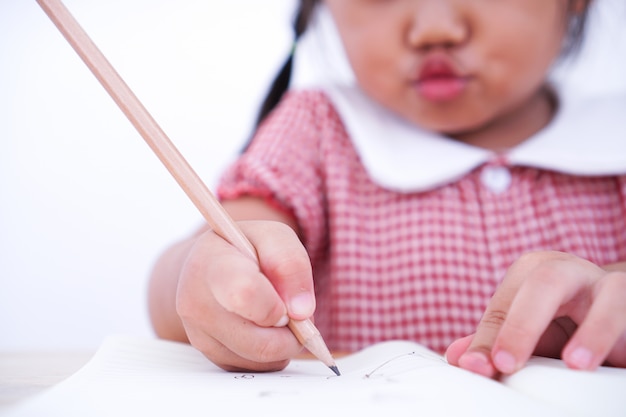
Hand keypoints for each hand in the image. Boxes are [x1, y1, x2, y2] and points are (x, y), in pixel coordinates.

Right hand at [175, 220, 315, 371]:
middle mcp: (197, 305)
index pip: (244, 295)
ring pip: (262, 360)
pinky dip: (272, 353)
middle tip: (293, 307)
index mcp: (212, 266)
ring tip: (278, 312)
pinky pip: (257, 368)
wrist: (210, 264)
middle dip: (292, 331)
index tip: (284, 301)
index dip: (275, 306)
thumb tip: (301, 311)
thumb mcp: (274, 237)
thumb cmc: (244, 248)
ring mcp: (200, 336)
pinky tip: (264, 326)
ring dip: (284, 342)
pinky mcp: (212, 357)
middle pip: (260, 343)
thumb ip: (291, 263)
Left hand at [446, 251, 625, 376]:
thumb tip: (458, 358)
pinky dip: (616, 335)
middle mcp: (567, 270)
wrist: (612, 313)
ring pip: (606, 293)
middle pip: (544, 282)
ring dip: (592, 331)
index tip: (477, 367)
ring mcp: (606, 284)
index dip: (488, 337)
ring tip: (575, 363)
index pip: (503, 304)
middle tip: (506, 364)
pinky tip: (613, 359)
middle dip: (522, 324)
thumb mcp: (526, 333)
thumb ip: (493, 341)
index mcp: (530, 272)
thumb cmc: (562, 320)